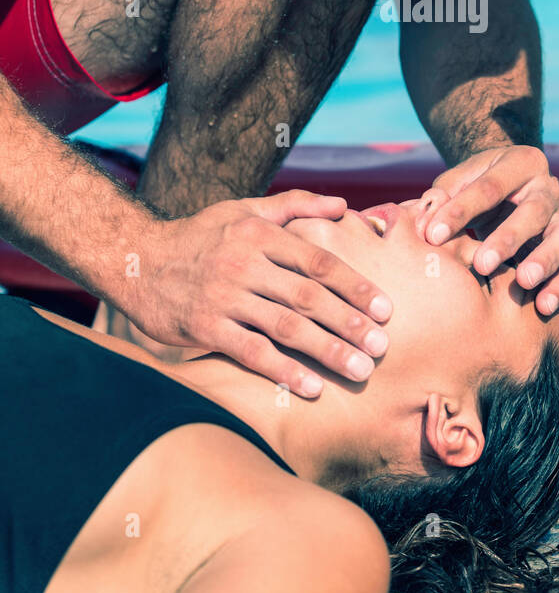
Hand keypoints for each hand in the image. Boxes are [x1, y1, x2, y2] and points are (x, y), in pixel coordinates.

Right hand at [121, 191, 391, 396]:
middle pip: (309, 297)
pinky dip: (284, 370)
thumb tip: (344, 204)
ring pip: (286, 327)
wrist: (139, 261)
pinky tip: (311, 388)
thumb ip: (296, 206)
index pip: (319, 262)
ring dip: (327, 350)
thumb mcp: (245, 210)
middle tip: (382, 346)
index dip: (355, 286)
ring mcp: (225, 297)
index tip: (385, 308)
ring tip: (360, 370)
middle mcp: (245, 264)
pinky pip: (253, 352)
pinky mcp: (206, 328)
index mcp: (260, 234)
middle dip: (349, 323)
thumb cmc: (201, 236)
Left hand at [415, 146, 558, 315]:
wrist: (506, 190)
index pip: (491, 186)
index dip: (461, 210)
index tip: (433, 235)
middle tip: (482, 264)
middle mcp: (548, 187)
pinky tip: (544, 306)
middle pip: (534, 210)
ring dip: (545, 260)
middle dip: (508, 238)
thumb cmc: (474, 188)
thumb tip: (425, 224)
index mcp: (521, 162)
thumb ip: (441, 198)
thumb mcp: (457, 182)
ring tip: (524, 281)